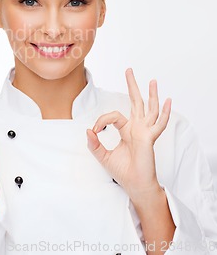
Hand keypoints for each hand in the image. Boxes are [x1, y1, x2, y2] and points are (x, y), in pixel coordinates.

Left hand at [86, 68, 171, 200]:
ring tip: (152, 80)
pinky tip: (168, 101)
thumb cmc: (123, 171)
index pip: (113, 116)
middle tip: (128, 70)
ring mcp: (145, 132)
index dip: (102, 120)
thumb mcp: (102, 156)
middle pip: (136, 102)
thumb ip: (94, 144)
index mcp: (127, 130)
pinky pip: (159, 125)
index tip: (95, 131)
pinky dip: (165, 113)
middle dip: (132, 86)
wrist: (134, 185)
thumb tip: (87, 130)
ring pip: (149, 109)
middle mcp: (137, 128)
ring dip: (151, 94)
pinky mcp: (149, 139)